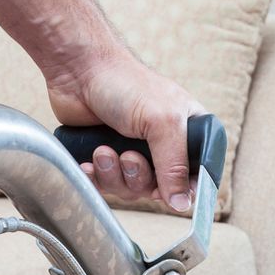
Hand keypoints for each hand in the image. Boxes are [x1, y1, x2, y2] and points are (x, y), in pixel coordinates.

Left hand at [47, 49, 205, 211]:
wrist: (78, 71)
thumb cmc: (125, 82)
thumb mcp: (163, 121)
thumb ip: (175, 165)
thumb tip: (182, 203)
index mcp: (187, 132)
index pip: (197, 175)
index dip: (185, 189)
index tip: (171, 192)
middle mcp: (162, 145)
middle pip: (160, 190)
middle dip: (140, 178)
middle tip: (129, 156)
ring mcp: (132, 153)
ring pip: (131, 190)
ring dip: (115, 175)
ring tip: (104, 150)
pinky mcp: (106, 159)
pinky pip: (106, 187)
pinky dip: (97, 177)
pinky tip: (90, 159)